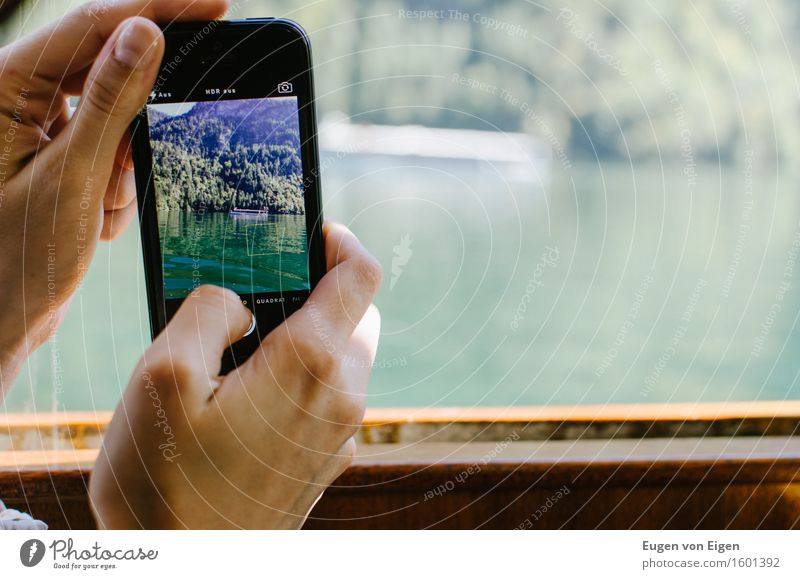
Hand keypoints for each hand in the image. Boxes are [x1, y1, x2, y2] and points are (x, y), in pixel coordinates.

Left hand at [0, 0, 228, 394]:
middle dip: (132, 126)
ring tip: (98, 210)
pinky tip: (92, 221)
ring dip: (121, 168)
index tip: (217, 5)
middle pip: (105, 74)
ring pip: (114, 120)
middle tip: (130, 165)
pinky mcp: (52, 155)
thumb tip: (146, 31)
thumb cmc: (17, 259)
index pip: (92, 24)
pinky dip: (115, 186)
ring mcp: (35, 129)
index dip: (160, 8)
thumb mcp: (73, 178)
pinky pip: (108, 151)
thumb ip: (112, 101)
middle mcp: (16, 99)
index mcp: (3, 86)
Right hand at [90, 223, 382, 528]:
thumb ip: (209, 313)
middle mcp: (340, 399)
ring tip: (246, 351)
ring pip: (346, 360)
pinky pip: (330, 400)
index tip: (314, 234)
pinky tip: (251, 397)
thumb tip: (241, 301)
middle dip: (322, 294)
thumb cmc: (164, 482)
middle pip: (357, 319)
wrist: (181, 570)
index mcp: (309, 365)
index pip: (360, 277)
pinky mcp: (325, 462)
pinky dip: (305, 380)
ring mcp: (338, 436)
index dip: (340, 243)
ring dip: (311, 340)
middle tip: (266, 294)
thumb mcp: (162, 377)